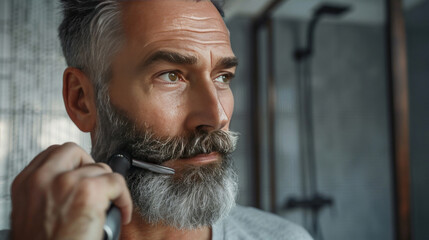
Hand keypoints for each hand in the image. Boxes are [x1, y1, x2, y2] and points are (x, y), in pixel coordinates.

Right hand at [10, 142, 132, 239]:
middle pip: (74, 151)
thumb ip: (47, 191)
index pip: (53, 154)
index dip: (72, 163)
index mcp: (26, 183)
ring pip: (100, 168)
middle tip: (97, 188)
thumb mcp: (33, 213)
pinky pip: (117, 182)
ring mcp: (66, 182)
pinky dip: (124, 199)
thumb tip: (70, 181)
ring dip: (107, 187)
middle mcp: (43, 178)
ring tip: (107, 206)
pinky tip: (121, 213)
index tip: (82, 175)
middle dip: (90, 166)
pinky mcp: (89, 191)